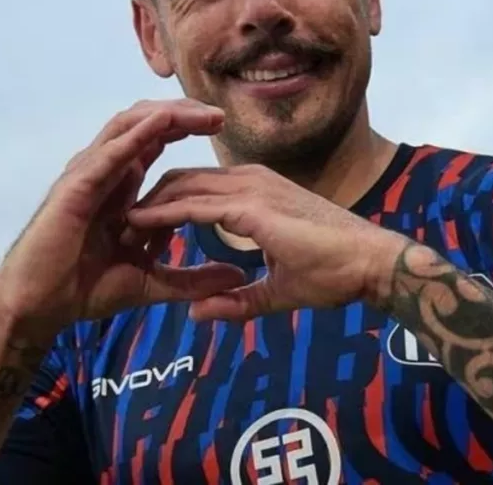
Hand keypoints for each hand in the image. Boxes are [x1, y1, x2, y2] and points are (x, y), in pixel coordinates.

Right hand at [0, 99, 246, 340]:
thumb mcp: (150, 282)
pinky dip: (137, 134)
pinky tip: (163, 122)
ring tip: (202, 114)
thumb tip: (238, 277)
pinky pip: (110, 153)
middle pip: (146, 123)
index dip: (187, 126)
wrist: (39, 308)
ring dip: (168, 115)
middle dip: (184, 113)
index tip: (222, 126)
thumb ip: (192, 277)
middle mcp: (104, 170)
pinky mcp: (75, 187)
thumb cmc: (83, 290)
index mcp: (120, 183)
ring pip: (129, 126)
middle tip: (220, 116)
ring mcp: (88, 174)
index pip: (156, 139)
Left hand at [125, 164, 408, 321]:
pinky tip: (138, 226)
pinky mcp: (251, 206)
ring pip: (182, 186)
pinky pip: (194, 203)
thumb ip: (239, 299)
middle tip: (121, 231)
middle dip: (148, 201)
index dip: (166, 208)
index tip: (140, 235)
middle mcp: (251, 181)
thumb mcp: (277, 290)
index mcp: (257, 194)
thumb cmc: (335, 274)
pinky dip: (162, 213)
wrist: (371, 264)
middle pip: (182, 180)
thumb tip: (199, 311)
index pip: (198, 190)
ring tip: (121, 229)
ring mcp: (251, 188)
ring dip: (149, 206)